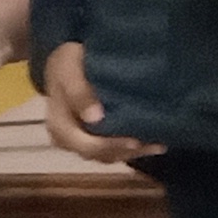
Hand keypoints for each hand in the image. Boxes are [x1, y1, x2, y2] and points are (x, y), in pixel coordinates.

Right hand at [39, 40, 156, 165]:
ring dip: (133, 152)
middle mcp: (68, 138)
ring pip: (107, 155)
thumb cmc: (67, 64)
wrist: (65, 62)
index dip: (110, 145)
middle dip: (127, 150)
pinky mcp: (93, 137)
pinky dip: (132, 148)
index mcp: (59, 125)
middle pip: (98, 154)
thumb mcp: (68, 71)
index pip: (85, 144)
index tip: (134, 140)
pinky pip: (113, 149)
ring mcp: (81, 140)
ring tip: (158, 144)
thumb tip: (94, 118)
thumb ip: (78, 92)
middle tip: (154, 144)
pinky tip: (153, 142)